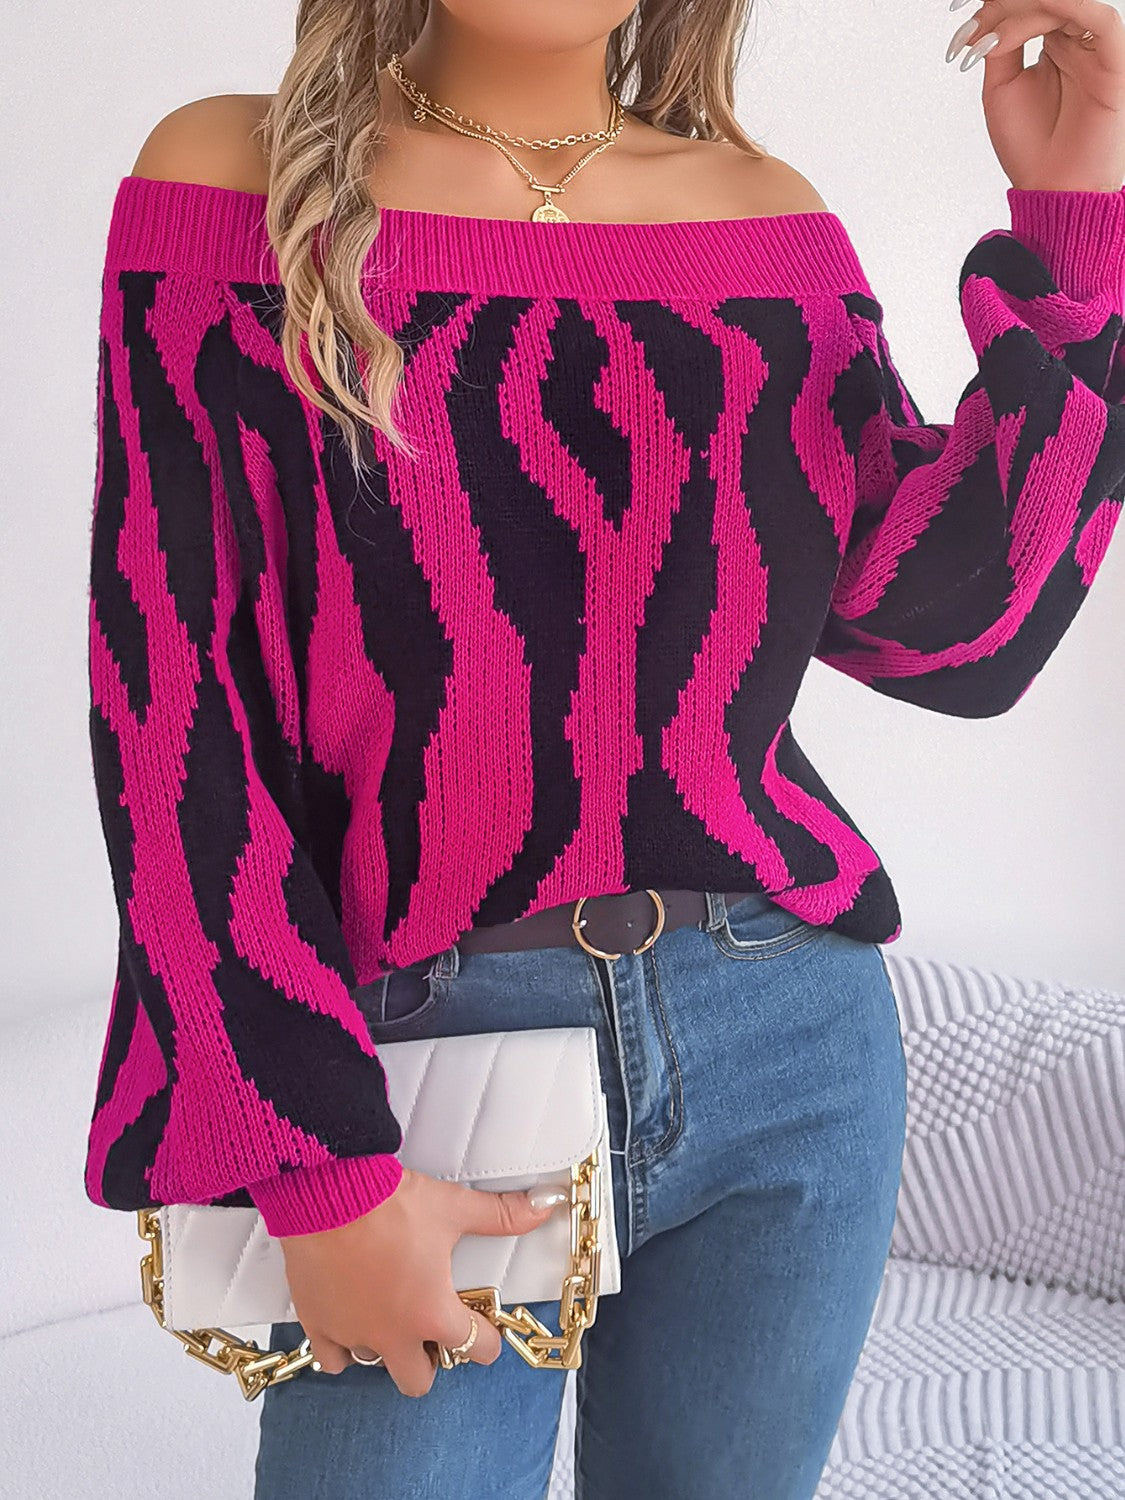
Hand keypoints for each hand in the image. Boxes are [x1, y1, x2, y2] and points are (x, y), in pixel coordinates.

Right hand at [277, 1166, 566, 1396]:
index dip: (487, 1341)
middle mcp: (393, 1334)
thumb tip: (542, 1207)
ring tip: (393, 1316)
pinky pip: (332, 1360)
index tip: (486, 1333)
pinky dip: (343, 1349)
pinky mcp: (319, 1324)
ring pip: (376, 1365)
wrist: (329, 1191)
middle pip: (419, 1379)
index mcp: (432, 1312)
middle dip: (432, 1359)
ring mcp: (353, 1333)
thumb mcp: (453, 1208)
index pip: (474, 1348)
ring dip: (388, 1347)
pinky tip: (352, 1324)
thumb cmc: (389, 1202)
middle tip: (433, 1329)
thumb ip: (501, 1215)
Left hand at [947, 0, 1124, 190]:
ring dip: (1026, 9)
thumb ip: (1001, 45)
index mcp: (1053, 45)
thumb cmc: (1030, 148)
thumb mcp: (1002, 88)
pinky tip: (1034, 16)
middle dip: (1005, 6)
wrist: (1051, 188)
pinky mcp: (1114, 62)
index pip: (1029, 5)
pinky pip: (1101, 21)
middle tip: (974, 24)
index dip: (996, 5)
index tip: (961, 18)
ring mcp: (1095, 50)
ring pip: (1069, 3)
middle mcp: (1076, 42)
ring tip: (993, 36)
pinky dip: (1069, 7)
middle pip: (1046, 1)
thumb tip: (989, 15)